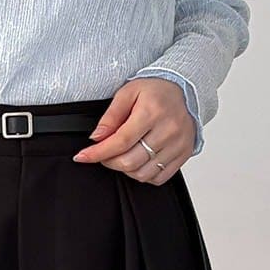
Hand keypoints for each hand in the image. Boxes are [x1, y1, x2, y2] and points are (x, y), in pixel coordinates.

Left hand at [72, 78, 194, 181]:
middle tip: (103, 154)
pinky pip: (158, 178)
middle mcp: (167, 131)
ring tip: (121, 156)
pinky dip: (143, 175)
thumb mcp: (128, 93)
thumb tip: (97, 137)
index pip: (120, 142)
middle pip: (130, 161)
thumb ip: (111, 116)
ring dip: (125, 170)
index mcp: (152, 112)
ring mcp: (177, 145)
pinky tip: (138, 162)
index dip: (98, 153)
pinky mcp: (183, 155)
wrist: (186, 91)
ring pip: (142, 174)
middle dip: (108, 162)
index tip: (83, 157)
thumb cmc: (156, 91)